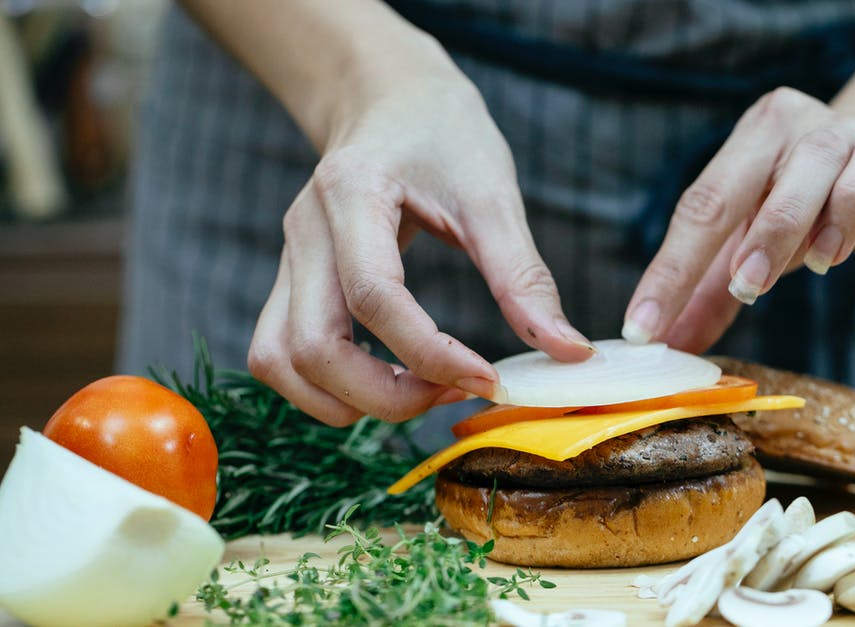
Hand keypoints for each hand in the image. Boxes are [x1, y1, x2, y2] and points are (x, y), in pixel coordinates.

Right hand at [248, 71, 593, 426]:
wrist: (388, 96)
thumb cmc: (441, 131)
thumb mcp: (492, 193)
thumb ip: (523, 278)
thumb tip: (571, 353)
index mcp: (351, 193)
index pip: (373, 296)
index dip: (430, 352)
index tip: (487, 378)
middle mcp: (304, 231)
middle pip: (311, 347)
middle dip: (384, 396)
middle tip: (454, 393)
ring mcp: (288, 259)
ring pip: (280, 362)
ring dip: (346, 401)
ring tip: (420, 394)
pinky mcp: (291, 282)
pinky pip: (282, 355)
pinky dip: (328, 387)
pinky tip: (388, 381)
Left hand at [623, 87, 854, 352]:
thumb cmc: (798, 200)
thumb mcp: (744, 234)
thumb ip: (706, 288)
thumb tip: (666, 347)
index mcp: (762, 134)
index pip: (708, 200)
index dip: (674, 268)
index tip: (646, 328)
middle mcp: (821, 127)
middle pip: (798, 171)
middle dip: (769, 234)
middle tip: (747, 287)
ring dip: (843, 222)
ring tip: (821, 265)